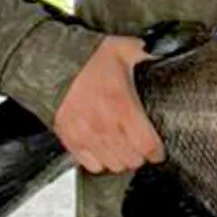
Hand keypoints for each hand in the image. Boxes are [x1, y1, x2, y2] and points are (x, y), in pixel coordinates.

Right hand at [52, 35, 165, 174]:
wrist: (52, 61)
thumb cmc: (87, 57)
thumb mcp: (125, 50)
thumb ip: (147, 56)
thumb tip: (164, 56)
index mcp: (123, 106)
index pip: (148, 145)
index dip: (157, 152)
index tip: (158, 151)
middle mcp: (106, 125)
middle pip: (132, 160)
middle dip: (140, 155)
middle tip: (140, 147)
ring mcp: (86, 135)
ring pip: (113, 165)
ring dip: (121, 159)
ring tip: (123, 150)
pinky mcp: (70, 139)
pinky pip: (90, 164)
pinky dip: (99, 161)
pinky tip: (103, 150)